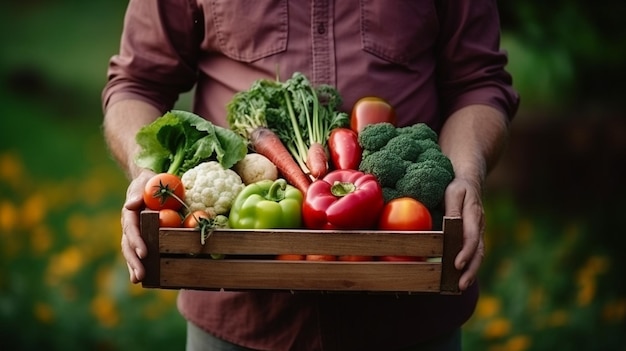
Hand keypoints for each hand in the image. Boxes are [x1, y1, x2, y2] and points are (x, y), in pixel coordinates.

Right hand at [120, 169, 154, 282]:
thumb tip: (132, 204)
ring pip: (131, 251)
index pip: (132, 229)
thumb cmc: (149, 181)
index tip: (144, 253)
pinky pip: (139, 251)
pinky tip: (144, 277)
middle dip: (133, 261)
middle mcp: (129, 225)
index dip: (137, 242)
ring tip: (138, 280)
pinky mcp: (142, 236)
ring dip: (134, 266)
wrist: (149, 182)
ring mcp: (134, 232)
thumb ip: (139, 191)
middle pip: (128, 245)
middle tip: (140, 276)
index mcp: (130, 213)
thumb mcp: (144, 181)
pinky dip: (140, 263)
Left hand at [443, 176, 485, 290]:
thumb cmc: (458, 186)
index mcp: (474, 215)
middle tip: (461, 284)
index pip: (471, 237)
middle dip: (470, 269)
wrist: (471, 180)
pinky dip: (470, 265)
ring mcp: (479, 231)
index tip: (457, 264)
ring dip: (471, 271)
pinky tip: (462, 277)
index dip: (465, 252)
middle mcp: (479, 226)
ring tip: (461, 286)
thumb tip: (450, 226)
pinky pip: (475, 253)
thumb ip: (453, 210)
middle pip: (478, 251)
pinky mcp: (475, 235)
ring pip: (478, 255)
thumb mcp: (453, 193)